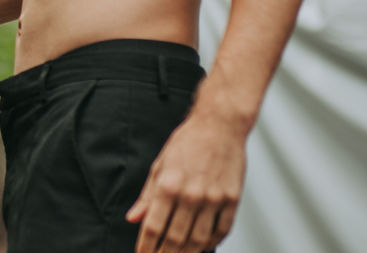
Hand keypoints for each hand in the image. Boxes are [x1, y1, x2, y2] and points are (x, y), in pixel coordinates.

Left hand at [126, 111, 245, 252]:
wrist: (220, 126)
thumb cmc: (188, 142)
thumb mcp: (159, 165)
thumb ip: (147, 196)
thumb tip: (133, 218)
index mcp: (169, 185)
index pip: (154, 227)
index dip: (146, 247)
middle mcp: (192, 194)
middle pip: (176, 239)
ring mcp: (214, 199)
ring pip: (199, 240)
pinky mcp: (233, 200)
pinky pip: (222, 231)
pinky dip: (212, 244)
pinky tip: (202, 248)